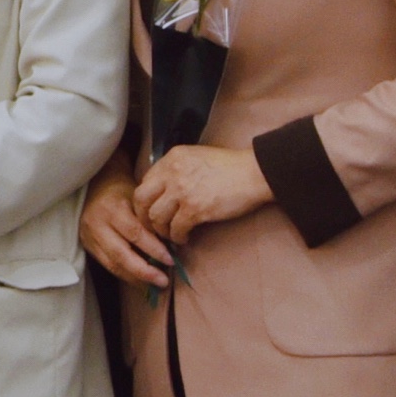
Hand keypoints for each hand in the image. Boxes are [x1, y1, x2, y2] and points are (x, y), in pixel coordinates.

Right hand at [79, 173, 174, 289]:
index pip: (135, 233)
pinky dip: (125, 275)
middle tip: (163, 281)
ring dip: (135, 278)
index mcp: (112, 208)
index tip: (171, 261)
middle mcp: (97, 223)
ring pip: (112, 264)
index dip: (154, 250)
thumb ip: (150, 222)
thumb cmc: (124, 191)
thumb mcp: (138, 199)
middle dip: (144, 271)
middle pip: (120, 254)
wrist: (96, 185)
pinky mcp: (87, 244)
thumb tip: (171, 249)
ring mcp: (89, 235)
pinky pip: (107, 265)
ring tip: (154, 285)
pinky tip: (140, 280)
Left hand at [136, 142, 272, 245]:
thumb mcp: (195, 157)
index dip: (146, 200)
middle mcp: (171, 173)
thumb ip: (176, 169)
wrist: (254, 173)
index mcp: (171, 159)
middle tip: (152, 227)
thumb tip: (164, 189)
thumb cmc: (229, 166)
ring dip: (161, 230)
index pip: (145, 181)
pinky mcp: (195, 209)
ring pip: (156, 217)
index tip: (151, 210)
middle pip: (141, 199)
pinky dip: (177, 237)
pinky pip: (176, 228)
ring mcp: (182, 191)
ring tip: (170, 235)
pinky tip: (183, 238)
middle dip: (143, 217)